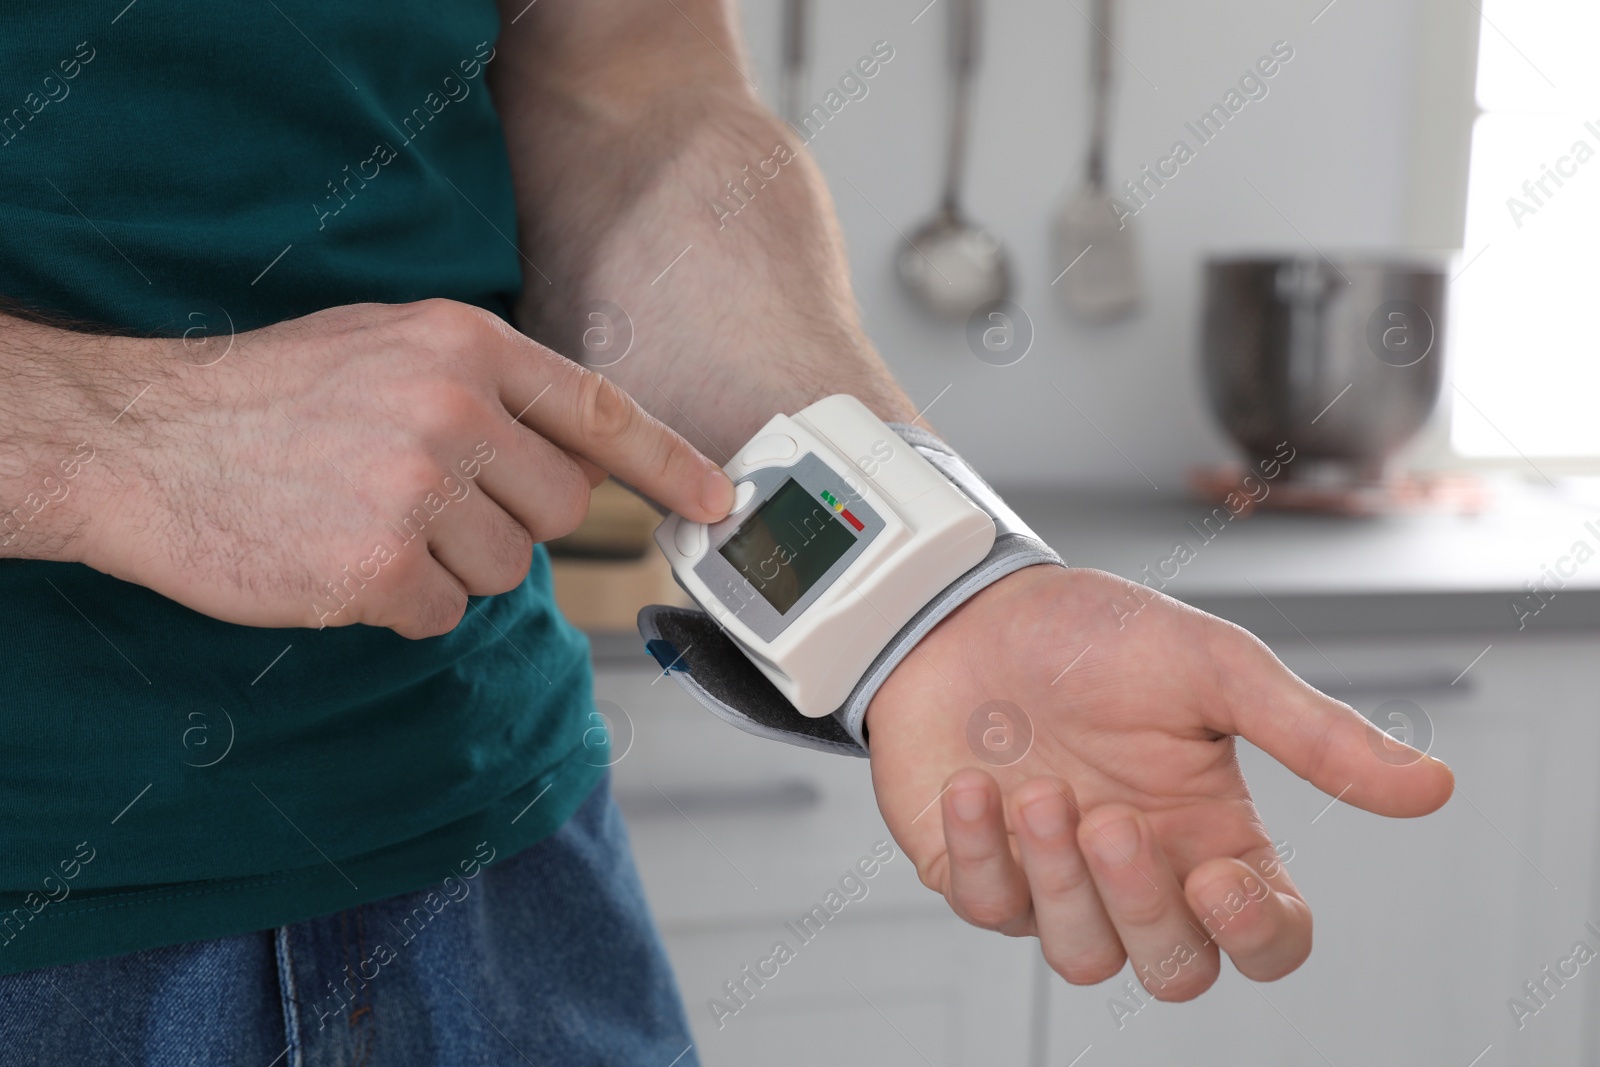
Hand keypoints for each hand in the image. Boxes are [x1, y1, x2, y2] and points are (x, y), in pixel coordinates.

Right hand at [77, 299, 732, 637]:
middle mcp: (453, 409)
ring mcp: (416, 488)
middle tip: (429, 505)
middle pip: (561, 510)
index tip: (718, 500)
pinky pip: (440, 615)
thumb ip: (490, 389)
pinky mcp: (376, 566)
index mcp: (463, 346)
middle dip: (512, 524)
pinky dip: (398, 605)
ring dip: (448, 566)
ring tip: (366, 521)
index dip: (669, 464)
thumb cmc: (269, 396)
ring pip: (505, 571)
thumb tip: (583, 456)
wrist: (143, 439)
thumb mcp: (391, 348)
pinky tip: (339, 560)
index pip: (601, 411)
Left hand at [865, 565, 1452, 998]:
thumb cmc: (1095, 636)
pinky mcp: (980, 874)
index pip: (1271, 936)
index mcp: (1213, 831)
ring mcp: (1057, 883)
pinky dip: (982, 854)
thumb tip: (1434, 787)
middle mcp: (1142, 872)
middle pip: (1176, 970)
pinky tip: (974, 785)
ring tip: (1039, 788)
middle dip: (1142, 907)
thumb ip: (1313, 735)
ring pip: (1084, 959)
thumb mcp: (1212, 669)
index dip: (1258, 934)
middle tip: (1108, 819)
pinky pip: (990, 911)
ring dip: (1059, 881)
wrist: (968, 608)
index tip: (1218, 876)